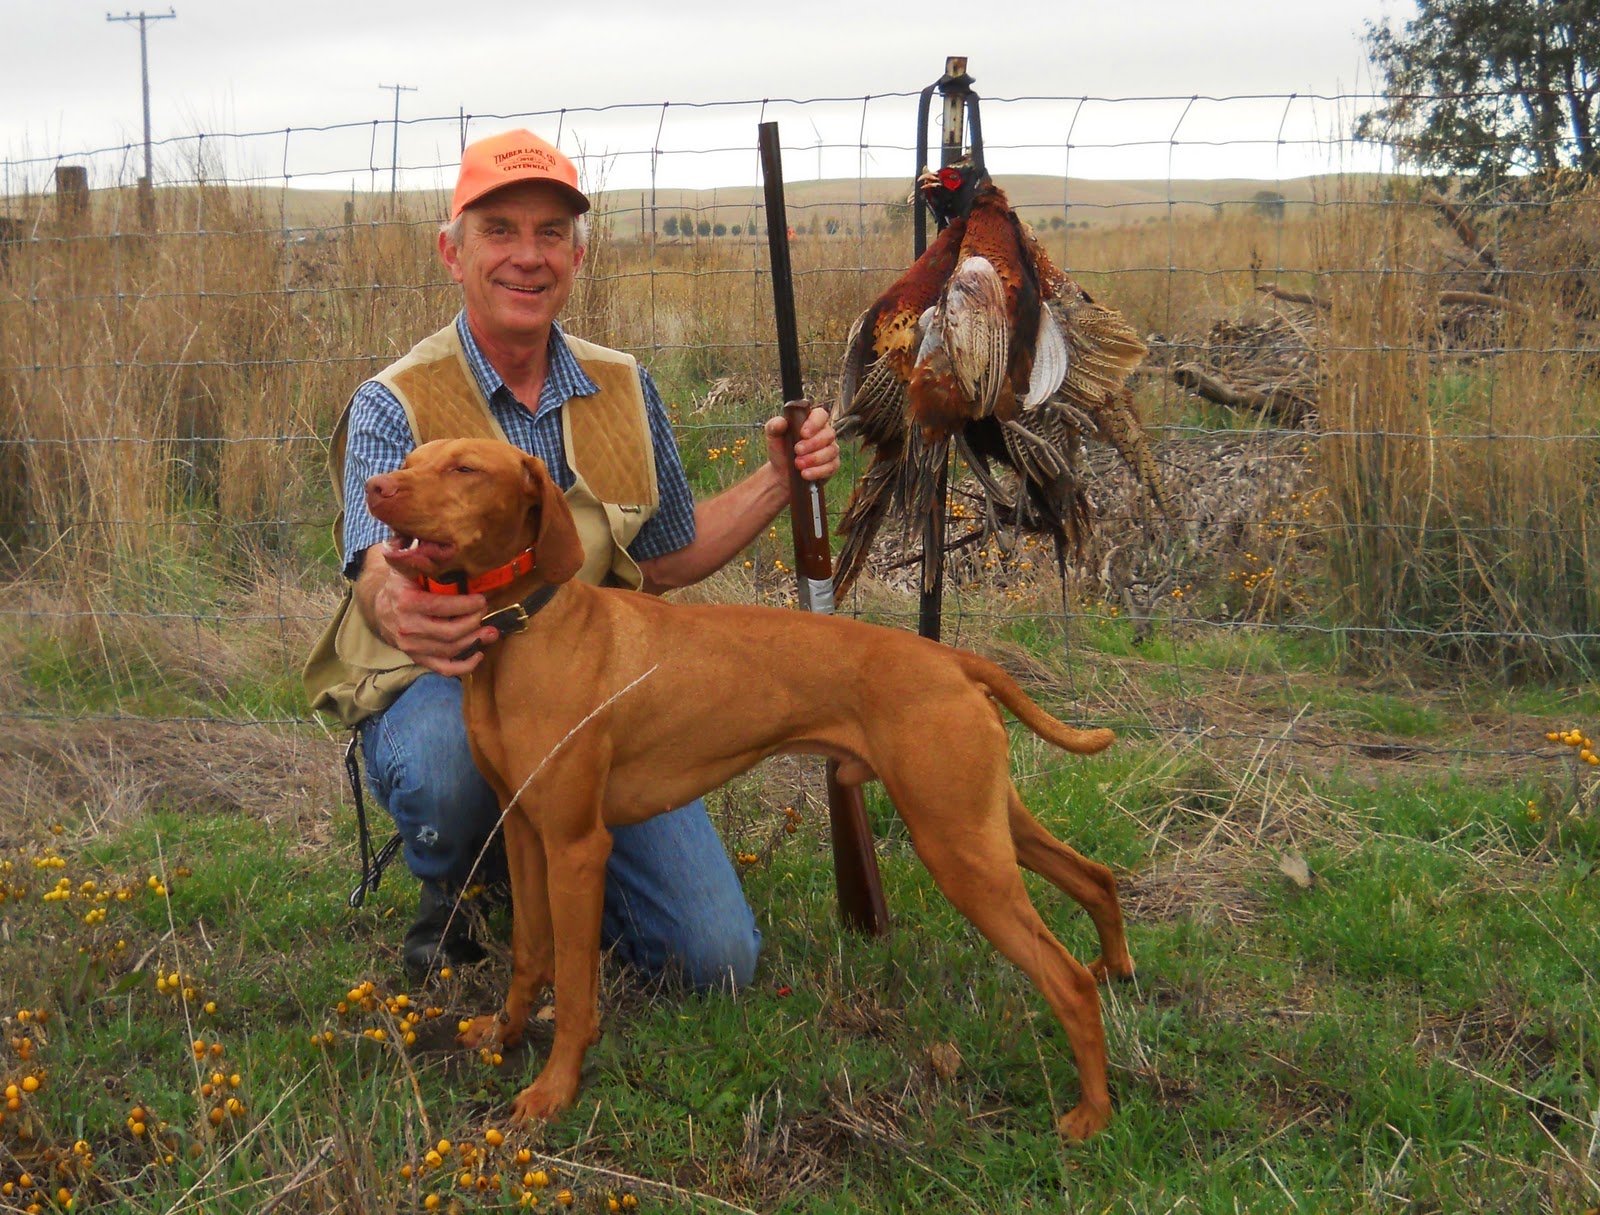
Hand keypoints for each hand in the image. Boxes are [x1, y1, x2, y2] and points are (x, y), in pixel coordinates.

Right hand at [370, 564, 493, 676]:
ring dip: (474, 642)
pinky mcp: (417, 658)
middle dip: (473, 622)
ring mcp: (411, 646)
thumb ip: (421, 556)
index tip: (481, 600)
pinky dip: (463, 665)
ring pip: (449, 650)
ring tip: (491, 632)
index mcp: (406, 602)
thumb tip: (446, 546)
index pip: (442, 607)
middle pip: (449, 632)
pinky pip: (442, 668)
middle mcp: (407, 627)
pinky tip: (478, 654)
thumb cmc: (401, 585)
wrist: (379, 609)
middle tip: (486, 613)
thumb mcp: (406, 567)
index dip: (466, 605)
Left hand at [763, 402, 838, 490]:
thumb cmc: (781, 451)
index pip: (821, 415)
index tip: (803, 434)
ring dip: (814, 458)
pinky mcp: (833, 465)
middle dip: (812, 444)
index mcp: (812, 421)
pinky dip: (818, 471)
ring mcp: (831, 449)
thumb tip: (781, 422)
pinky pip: (832, 467)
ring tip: (798, 464)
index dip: (814, 423)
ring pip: (831, 451)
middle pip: (828, 434)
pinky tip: (805, 474)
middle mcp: (825, 433)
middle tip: (796, 451)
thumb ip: (774, 426)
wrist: (782, 473)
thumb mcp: (773, 437)